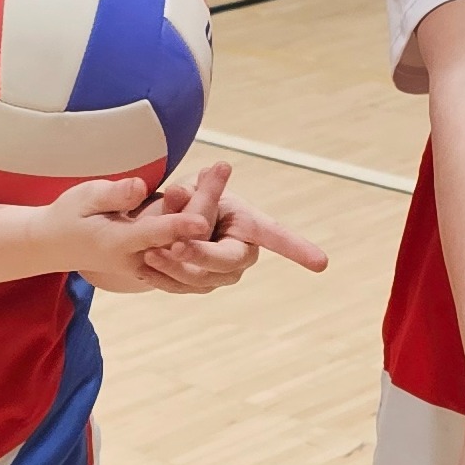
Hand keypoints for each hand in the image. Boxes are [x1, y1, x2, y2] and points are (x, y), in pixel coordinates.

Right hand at [37, 176, 207, 293]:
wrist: (57, 244)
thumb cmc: (70, 215)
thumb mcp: (83, 198)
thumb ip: (113, 194)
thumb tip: (140, 188)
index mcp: (116, 243)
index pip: (153, 235)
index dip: (178, 225)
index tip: (203, 219)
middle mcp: (135, 259)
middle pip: (178, 239)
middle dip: (203, 206)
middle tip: (221, 169)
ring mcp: (145, 265)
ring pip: (184, 244)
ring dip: (206, 212)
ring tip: (219, 171)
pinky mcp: (152, 264)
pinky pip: (181, 249)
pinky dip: (198, 223)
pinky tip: (214, 191)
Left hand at [136, 163, 329, 292]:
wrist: (168, 224)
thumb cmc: (191, 199)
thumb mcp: (193, 187)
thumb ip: (198, 189)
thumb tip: (203, 177)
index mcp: (249, 224)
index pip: (276, 236)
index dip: (298, 249)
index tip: (322, 264)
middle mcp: (241, 254)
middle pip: (227, 261)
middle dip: (201, 254)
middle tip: (174, 245)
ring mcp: (221, 275)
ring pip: (201, 278)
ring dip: (176, 268)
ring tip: (150, 253)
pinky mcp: (199, 287)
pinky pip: (181, 287)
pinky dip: (162, 278)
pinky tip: (143, 267)